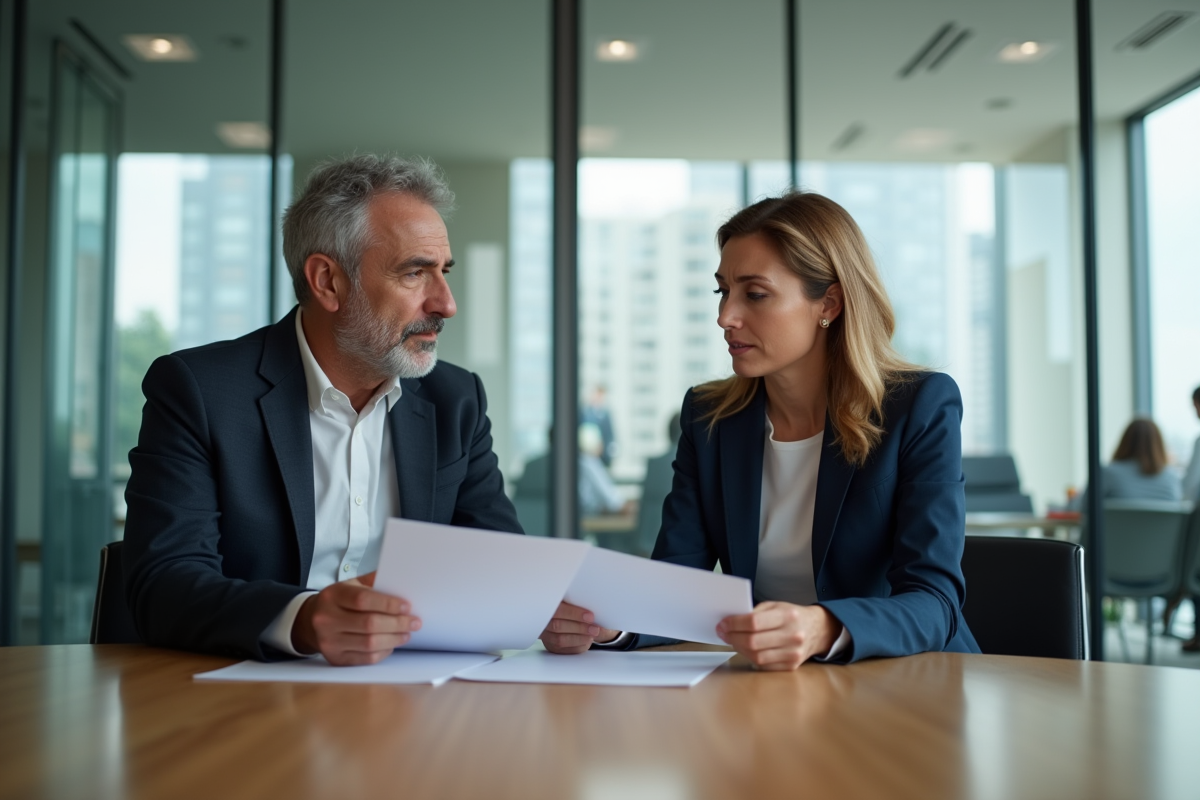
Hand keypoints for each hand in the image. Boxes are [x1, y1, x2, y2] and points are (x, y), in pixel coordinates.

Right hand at [291, 571, 420, 665]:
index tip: (407, 606)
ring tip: (406, 633)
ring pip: (369, 644)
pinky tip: (392, 644)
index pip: (363, 600)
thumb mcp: (351, 584)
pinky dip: (383, 652)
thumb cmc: (340, 600)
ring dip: (394, 639)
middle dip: (397, 623)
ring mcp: (329, 641)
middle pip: (369, 624)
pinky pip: (365, 659)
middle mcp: (326, 619)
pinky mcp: (335, 658)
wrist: (311, 621)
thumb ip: (374, 581)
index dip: (388, 604)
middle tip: (414, 622)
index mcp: (333, 596)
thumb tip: (402, 580)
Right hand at [540, 601, 618, 653]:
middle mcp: (544, 619)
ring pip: (559, 639)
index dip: (573, 613)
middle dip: (579, 627)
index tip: (591, 616)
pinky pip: (563, 649)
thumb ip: (585, 605)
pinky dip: (577, 646)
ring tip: (593, 635)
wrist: (583, 620)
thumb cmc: (580, 608)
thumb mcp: (582, 603)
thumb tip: (599, 609)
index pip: (557, 608)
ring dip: (579, 638)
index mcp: (550, 603)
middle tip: (595, 628)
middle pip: (557, 625)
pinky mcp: (551, 646)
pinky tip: (587, 641)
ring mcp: (546, 634)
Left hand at [716, 601, 838, 670]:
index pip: (754, 622)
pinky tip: (747, 650)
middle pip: (753, 641)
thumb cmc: (792, 616)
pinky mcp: (791, 666)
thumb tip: (731, 622)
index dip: (734, 624)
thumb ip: (755, 612)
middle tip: (723, 633)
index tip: (723, 624)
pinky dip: (751, 658)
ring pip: (757, 656)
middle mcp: (792, 635)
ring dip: (739, 649)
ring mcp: (793, 653)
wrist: (816, 629)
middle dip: (733, 637)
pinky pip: (764, 665)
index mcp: (787, 616)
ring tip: (733, 641)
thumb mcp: (776, 606)